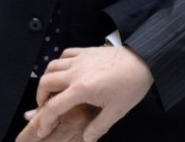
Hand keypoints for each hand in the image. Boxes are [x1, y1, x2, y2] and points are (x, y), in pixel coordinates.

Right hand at [21, 46, 153, 141]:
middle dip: (40, 98)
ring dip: (48, 79)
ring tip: (53, 91)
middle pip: (45, 82)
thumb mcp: (117, 111)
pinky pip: (66, 54)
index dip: (44, 121)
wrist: (144, 59)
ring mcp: (81, 59)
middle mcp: (76, 72)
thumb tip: (86, 138)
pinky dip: (60, 63)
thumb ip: (98, 127)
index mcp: (82, 89)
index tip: (42, 130)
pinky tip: (66, 72)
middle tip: (46, 109)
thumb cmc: (132, 84)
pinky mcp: (87, 51)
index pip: (54, 106)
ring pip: (52, 66)